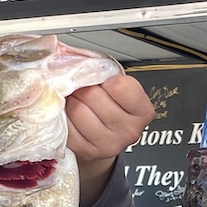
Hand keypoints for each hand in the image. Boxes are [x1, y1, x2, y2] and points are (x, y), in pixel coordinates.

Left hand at [67, 70, 153, 205]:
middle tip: (85, 90)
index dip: (105, 78)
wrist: (104, 137)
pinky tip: (71, 116)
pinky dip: (65, 117)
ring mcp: (108, 144)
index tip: (105, 82)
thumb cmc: (110, 104)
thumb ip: (102, 69)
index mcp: (142, 111)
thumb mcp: (115, 83)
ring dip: (72, 101)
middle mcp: (129, 130)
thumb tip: (69, 54)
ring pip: (78, 110)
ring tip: (78, 102)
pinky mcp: (87, 152)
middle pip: (94, 96)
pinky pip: (67, 126)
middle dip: (84, 88)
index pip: (120, 86)